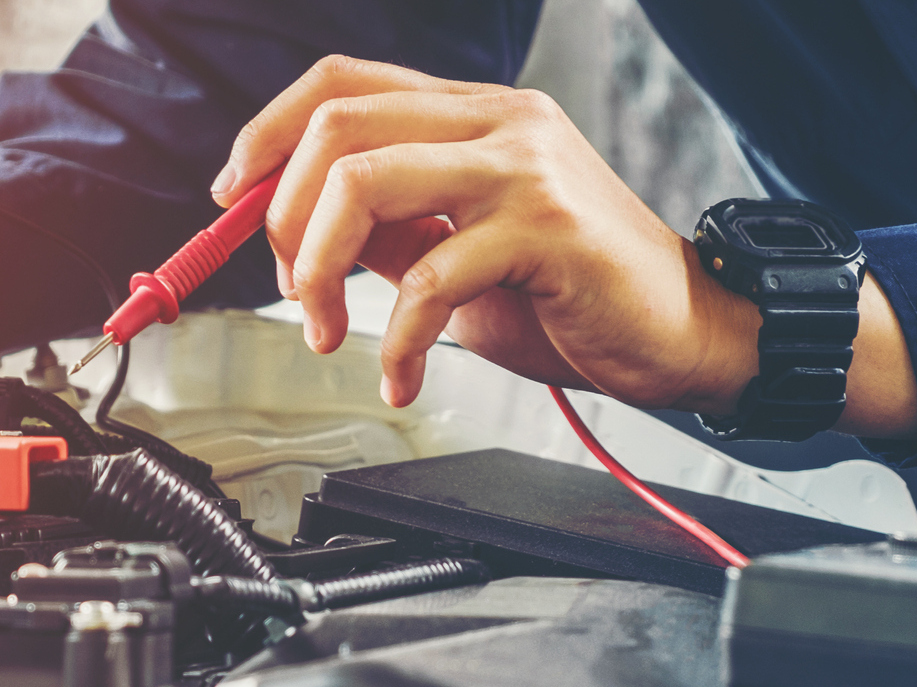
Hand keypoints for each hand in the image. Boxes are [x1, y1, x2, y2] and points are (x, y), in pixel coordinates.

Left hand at [213, 56, 757, 411]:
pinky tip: (400, 375)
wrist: (685, 333)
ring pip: (365, 182)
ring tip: (325, 332)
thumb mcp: (459, 255)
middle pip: (338, 125)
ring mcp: (524, 167)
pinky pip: (426, 276)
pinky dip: (393, 339)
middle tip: (287, 287)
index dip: (268, 131)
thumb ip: (390, 231)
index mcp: (473, 113)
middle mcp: (499, 121)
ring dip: (315, 270)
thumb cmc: (574, 297)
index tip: (231, 197)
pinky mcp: (545, 228)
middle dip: (281, 215)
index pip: (343, 82)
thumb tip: (297, 235)